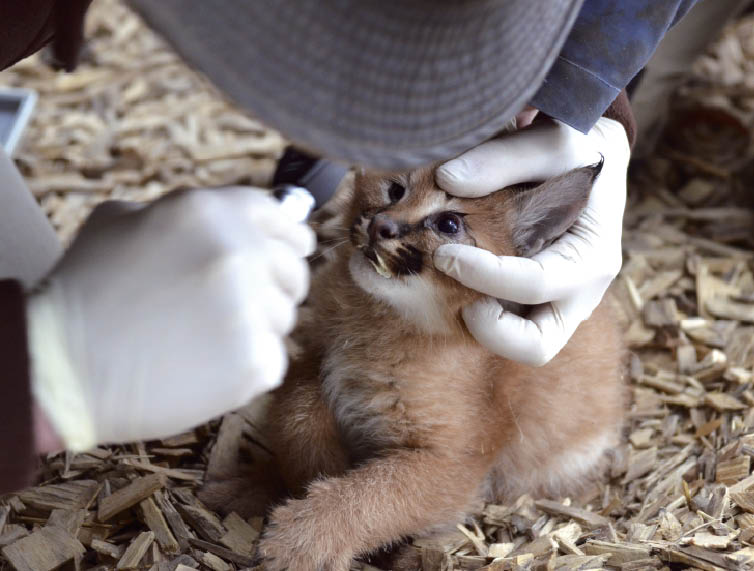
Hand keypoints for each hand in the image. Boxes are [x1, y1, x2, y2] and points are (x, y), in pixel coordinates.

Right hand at [27, 188, 314, 450]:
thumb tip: (229, 218)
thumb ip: (181, 212)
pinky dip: (249, 367)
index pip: (285, 221)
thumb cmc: (87, 291)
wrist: (63, 366)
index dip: (290, 241)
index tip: (291, 254)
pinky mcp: (254, 361)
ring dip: (256, 328)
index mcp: (212, 212)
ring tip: (204, 339)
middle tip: (240, 305)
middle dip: (275, 287)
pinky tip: (206, 367)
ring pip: (284, 318)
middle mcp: (240, 253)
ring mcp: (251, 308)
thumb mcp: (122, 221)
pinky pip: (274, 359)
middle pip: (294, 271)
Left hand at [434, 117, 628, 365]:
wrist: (595, 162)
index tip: (444, 253)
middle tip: (455, 294)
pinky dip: (477, 310)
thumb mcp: (555, 140)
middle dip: (486, 328)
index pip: (535, 285)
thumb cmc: (580, 151)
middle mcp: (580, 293)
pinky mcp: (538, 304)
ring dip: (478, 323)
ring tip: (452, 283)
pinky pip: (507, 326)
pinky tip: (454, 276)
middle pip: (535, 346)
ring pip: (518, 343)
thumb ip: (505, 157)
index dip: (484, 276)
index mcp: (591, 258)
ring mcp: (559, 304)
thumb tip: (449, 179)